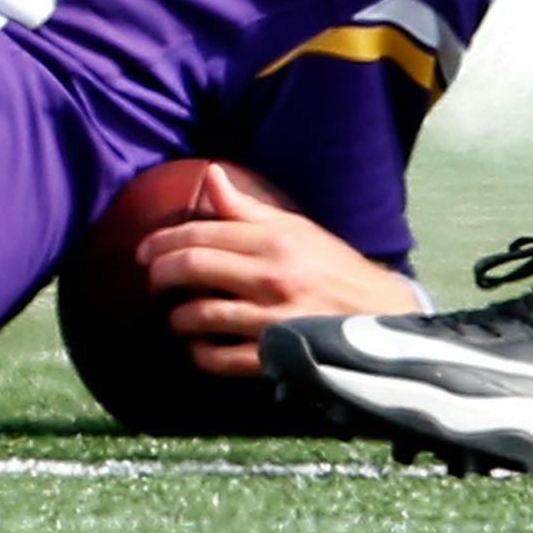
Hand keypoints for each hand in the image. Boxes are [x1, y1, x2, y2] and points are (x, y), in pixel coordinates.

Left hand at [137, 163, 424, 377]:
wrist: (388, 317)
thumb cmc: (335, 268)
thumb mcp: (297, 229)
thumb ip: (248, 208)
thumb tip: (211, 174)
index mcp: (274, 240)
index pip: (200, 234)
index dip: (162, 242)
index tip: (143, 252)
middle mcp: (272, 275)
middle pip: (192, 268)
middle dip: (160, 274)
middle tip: (152, 282)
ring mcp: (275, 318)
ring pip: (201, 314)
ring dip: (178, 317)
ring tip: (177, 317)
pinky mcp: (280, 356)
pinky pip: (222, 358)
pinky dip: (201, 354)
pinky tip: (199, 347)